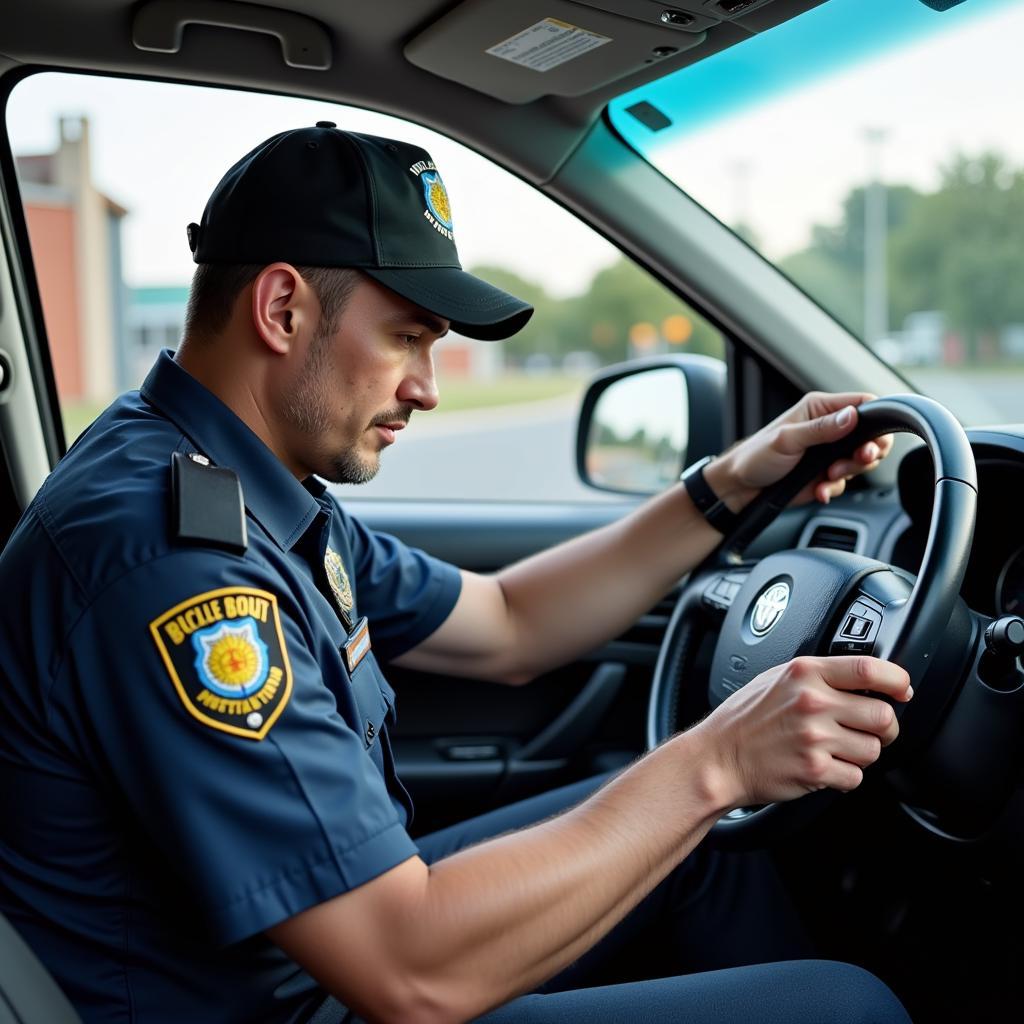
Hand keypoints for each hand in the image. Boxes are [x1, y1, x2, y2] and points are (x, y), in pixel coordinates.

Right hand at [693, 655, 912, 808]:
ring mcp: (814, 737)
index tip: (903, 690)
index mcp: (805, 673)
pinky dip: (846, 777)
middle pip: (882, 715)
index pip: (869, 669)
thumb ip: (818, 675)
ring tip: (838, 750)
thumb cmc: (745, 719)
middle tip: (871, 730)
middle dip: (884, 727)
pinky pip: (856, 777)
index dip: (897, 680)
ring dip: (862, 754)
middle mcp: (812, 702)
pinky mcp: (815, 769)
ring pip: (874, 749)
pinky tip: (825, 767)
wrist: (718, 757)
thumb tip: (865, 679)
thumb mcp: (777, 678)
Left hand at [706, 392, 894, 509]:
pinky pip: (844, 482)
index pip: (862, 404)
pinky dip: (835, 488)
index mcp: (819, 409)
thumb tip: (851, 416)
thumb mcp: (787, 440)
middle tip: (860, 459)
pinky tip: (819, 491)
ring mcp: (829, 453)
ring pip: (861, 461)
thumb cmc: (755, 456)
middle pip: (870, 435)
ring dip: (850, 472)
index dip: (878, 419)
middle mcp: (828, 428)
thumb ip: (821, 429)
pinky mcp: (825, 475)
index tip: (877, 438)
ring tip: (829, 476)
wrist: (740, 488)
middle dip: (868, 451)